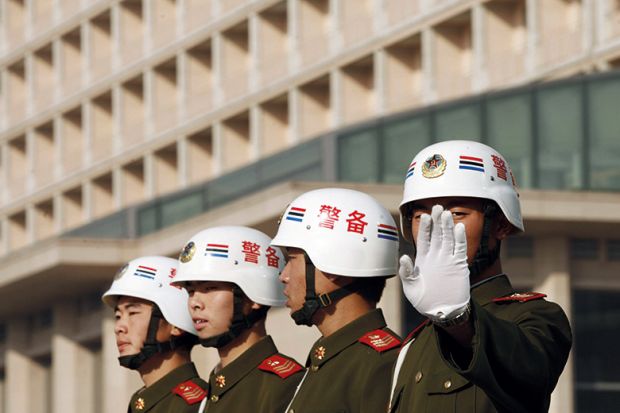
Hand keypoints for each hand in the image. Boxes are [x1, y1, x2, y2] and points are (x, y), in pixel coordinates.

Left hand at [399, 205, 469, 319]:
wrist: (441, 311)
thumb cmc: (423, 300)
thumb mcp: (410, 287)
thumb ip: (407, 273)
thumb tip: (403, 258)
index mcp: (423, 259)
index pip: (424, 239)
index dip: (425, 228)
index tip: (424, 216)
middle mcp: (436, 257)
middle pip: (437, 235)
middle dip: (436, 221)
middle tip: (437, 207)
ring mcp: (448, 260)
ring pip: (448, 239)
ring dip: (447, 226)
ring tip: (446, 214)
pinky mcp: (459, 265)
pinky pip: (460, 249)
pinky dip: (460, 239)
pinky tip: (459, 228)